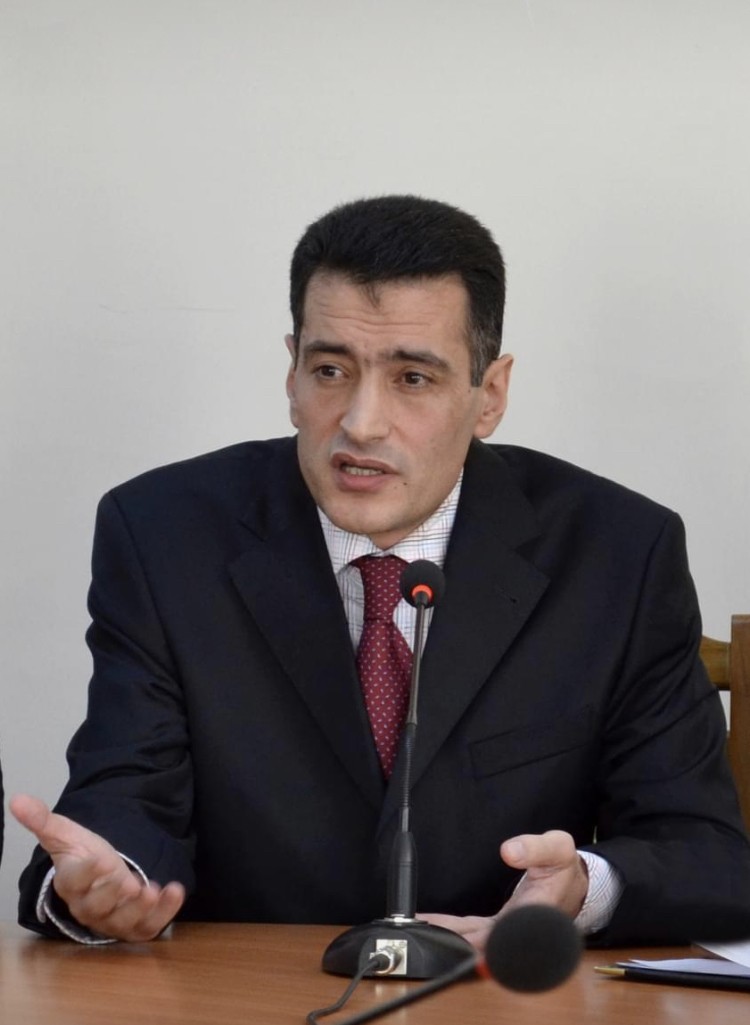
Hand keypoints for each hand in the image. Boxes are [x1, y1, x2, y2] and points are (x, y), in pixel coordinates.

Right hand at [10, 794, 184, 941]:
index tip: (101, 858)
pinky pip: (150, 926)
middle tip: (128, 880)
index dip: (87, 872)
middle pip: (98, 907)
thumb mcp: (67, 835)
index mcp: (71, 884)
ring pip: (123, 922)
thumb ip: (44, 820)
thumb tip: (17, 799)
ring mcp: (114, 919)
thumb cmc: (84, 855)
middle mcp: (89, 907)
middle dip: (113, 893)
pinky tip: (175, 891)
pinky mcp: (136, 925)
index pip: (74, 881)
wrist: (106, 875)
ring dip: (139, 908)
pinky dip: (165, 912)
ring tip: (152, 891)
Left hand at [418, 829, 587, 950]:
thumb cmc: (565, 869)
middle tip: (427, 936)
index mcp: (537, 917)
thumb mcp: (558, 850)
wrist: (574, 885)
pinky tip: (429, 924)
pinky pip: (471, 932)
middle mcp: (520, 932)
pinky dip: (450, 929)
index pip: (512, 939)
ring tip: (418, 931)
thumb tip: (509, 851)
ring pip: (474, 943)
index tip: (470, 950)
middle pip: (486, 948)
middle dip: (458, 945)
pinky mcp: (498, 929)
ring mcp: (507, 933)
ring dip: (449, 939)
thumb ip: (536, 848)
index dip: (491, 948)